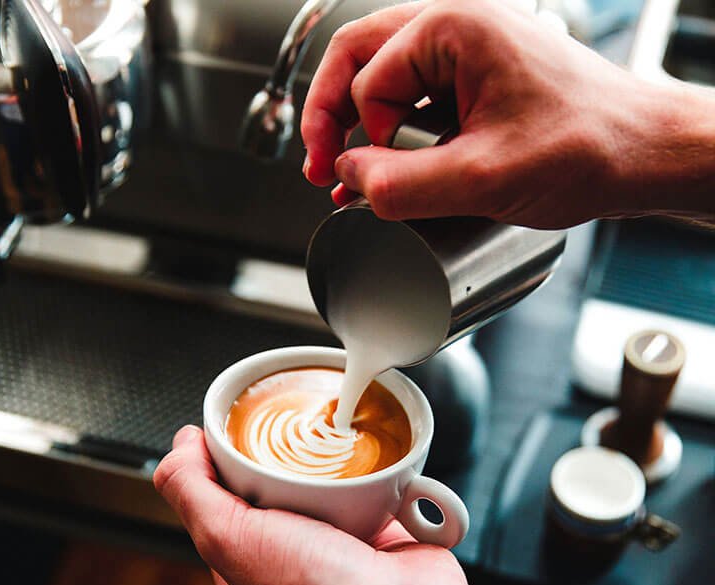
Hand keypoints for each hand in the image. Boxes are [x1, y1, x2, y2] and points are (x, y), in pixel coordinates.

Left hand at [154, 426, 493, 584]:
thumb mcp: (228, 537)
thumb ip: (192, 490)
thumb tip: (180, 443)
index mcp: (250, 560)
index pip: (226, 495)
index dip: (226, 459)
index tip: (236, 427)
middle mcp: (294, 552)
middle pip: (281, 482)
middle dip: (286, 453)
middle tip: (294, 429)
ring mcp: (341, 542)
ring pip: (331, 482)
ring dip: (337, 460)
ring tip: (336, 437)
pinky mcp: (384, 529)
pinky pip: (379, 487)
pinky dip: (383, 471)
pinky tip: (378, 457)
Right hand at [301, 0, 714, 227]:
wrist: (640, 155)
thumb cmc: (587, 148)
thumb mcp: (482, 178)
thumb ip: (401, 183)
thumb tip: (348, 177)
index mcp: (456, 27)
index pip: (366, 79)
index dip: (357, 137)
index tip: (364, 178)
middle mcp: (459, 26)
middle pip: (359, 58)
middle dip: (330, 115)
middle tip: (317, 163)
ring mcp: (468, 52)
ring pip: (383, 77)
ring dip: (354, 124)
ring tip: (339, 168)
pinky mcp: (477, 81)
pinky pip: (415, 98)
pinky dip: (389, 133)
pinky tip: (379, 167)